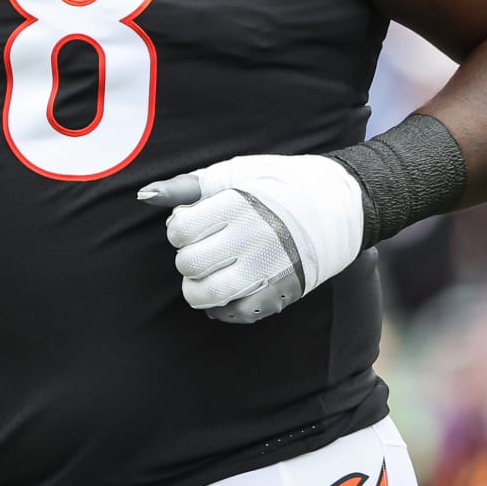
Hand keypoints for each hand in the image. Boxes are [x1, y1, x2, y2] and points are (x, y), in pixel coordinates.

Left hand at [138, 155, 364, 323]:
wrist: (341, 205)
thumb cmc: (281, 183)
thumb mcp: (237, 172)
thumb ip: (189, 186)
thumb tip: (145, 196)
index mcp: (240, 205)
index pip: (181, 231)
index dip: (179, 227)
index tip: (193, 222)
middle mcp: (254, 239)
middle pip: (190, 264)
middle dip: (187, 258)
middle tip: (201, 248)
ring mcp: (268, 271)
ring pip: (207, 295)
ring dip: (197, 287)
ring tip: (208, 272)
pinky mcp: (281, 294)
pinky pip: (234, 313)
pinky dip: (220, 307)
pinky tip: (227, 288)